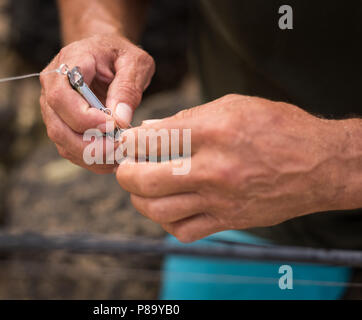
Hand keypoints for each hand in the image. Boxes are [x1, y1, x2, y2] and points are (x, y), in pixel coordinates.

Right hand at [40, 34, 154, 172]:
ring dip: (90, 155)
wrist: (105, 55)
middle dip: (89, 144)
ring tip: (118, 156)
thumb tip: (120, 119)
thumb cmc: (120, 56)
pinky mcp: (60, 124)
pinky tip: (111, 159)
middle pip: (58, 125)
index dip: (84, 117)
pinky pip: (69, 148)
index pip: (62, 96)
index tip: (113, 125)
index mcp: (68, 63)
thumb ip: (128, 87)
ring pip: (62, 141)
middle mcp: (52, 86)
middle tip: (118, 148)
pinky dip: (89, 159)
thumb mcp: (134, 62)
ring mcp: (52, 107)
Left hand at [116, 94, 348, 241]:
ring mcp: (221, 200)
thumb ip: (187, 118)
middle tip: (125, 166)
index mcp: (214, 132)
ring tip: (141, 188)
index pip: (152, 140)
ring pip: (158, 211)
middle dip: (125, 173)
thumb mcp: (233, 106)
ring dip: (140, 199)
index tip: (124, 142)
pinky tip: (168, 208)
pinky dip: (167, 222)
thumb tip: (149, 130)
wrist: (320, 165)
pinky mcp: (228, 220)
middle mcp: (214, 169)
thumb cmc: (278, 128)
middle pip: (146, 180)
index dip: (128, 142)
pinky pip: (183, 231)